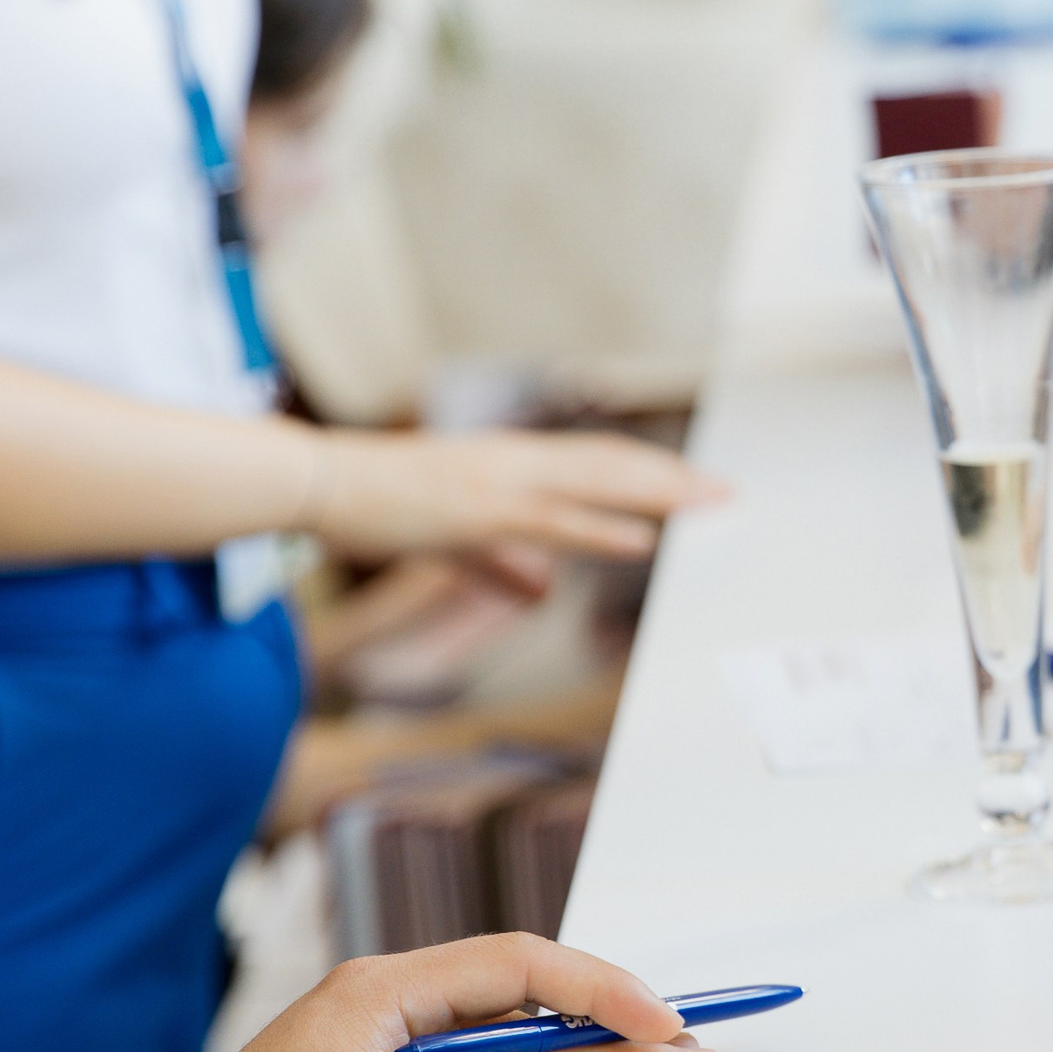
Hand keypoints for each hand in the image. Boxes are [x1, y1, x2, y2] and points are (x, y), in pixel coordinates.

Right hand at [311, 429, 728, 560]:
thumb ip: (503, 563)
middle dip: (675, 479)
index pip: (599, 460)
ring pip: (596, 483)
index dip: (652, 471)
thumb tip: (542, 591)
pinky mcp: (479, 511)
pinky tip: (641, 538)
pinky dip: (600, 530)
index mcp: (514, 462)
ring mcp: (501, 482)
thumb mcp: (455, 540)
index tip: (698, 484)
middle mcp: (517, 461)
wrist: (322, 482)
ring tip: (708, 504)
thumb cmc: (382, 504)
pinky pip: (551, 522)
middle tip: (729, 492)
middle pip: (614, 464)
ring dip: (658, 493)